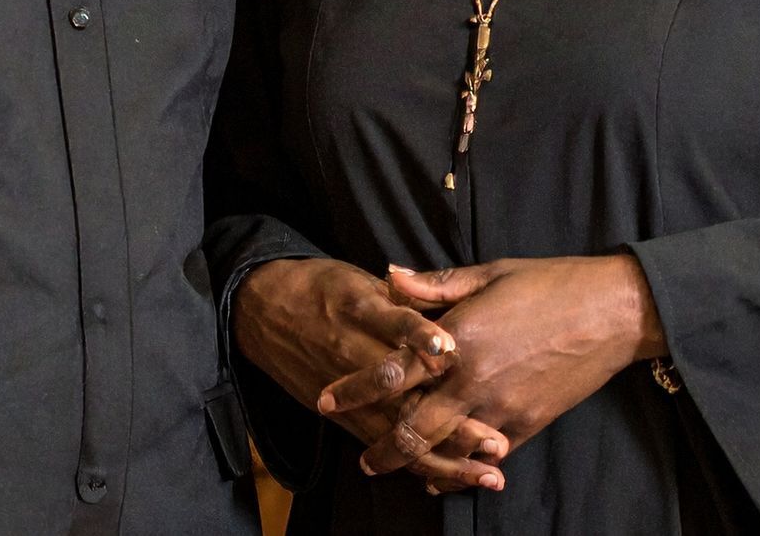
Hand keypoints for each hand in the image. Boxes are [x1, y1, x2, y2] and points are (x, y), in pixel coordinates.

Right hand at [233, 258, 507, 492]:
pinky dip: (411, 464)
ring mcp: (348, 392)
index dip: (425, 343)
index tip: (455, 357)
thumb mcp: (362, 280)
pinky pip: (379, 442)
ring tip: (484, 474)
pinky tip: (447, 480)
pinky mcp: (341, 415)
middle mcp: (355, 355)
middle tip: (496, 442)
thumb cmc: (324, 288)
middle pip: (405, 394)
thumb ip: (405, 296)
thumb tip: (447, 305)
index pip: (398, 329)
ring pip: (397, 431)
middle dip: (451, 423)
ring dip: (442, 456)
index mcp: (363, 311)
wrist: (262, 309)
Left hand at [330, 254, 664, 477]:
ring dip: (415, 463)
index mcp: (458, 338)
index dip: (355, 390)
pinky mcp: (527, 425)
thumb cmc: (547, 282)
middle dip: (380, 446)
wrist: (610, 311)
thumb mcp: (487, 274)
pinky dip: (459, 469)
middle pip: (412, 428)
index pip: (391, 372)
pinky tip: (443, 475)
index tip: (327, 400)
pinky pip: (484, 457)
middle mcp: (473, 380)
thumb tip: (387, 275)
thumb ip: (433, 284)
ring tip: (391, 468)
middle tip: (360, 456)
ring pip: (446, 450)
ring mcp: (501, 408)